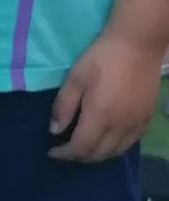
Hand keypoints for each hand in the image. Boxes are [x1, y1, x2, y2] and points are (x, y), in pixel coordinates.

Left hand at [49, 30, 162, 161]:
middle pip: (99, 154)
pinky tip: (108, 140)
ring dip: (98, 155)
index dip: (65, 154)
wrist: (138, 43)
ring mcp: (137, 122)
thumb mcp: (75, 78)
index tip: (52, 151)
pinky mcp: (147, 116)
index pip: (81, 148)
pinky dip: (117, 147)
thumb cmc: (102, 58)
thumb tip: (55, 131)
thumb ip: (64, 106)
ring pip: (117, 151)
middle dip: (80, 157)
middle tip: (66, 150)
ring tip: (85, 148)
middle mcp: (120, 125)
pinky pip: (131, 142)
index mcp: (100, 116)